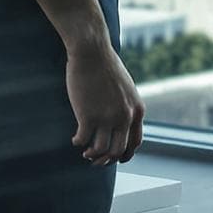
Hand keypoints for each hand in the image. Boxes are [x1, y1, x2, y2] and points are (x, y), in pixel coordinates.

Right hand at [65, 41, 143, 164]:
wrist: (91, 52)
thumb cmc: (106, 66)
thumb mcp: (126, 88)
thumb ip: (126, 106)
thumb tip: (121, 123)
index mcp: (137, 110)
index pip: (136, 142)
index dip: (126, 154)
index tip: (115, 157)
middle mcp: (125, 116)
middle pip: (118, 151)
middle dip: (107, 160)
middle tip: (96, 161)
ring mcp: (107, 118)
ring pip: (101, 150)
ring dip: (92, 155)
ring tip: (85, 152)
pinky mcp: (88, 116)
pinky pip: (83, 139)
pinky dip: (78, 142)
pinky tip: (75, 138)